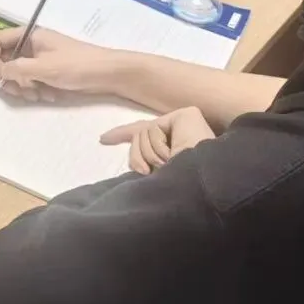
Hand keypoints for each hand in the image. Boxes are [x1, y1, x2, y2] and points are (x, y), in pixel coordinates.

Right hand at [0, 27, 116, 101]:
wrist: (107, 74)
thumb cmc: (77, 65)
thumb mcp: (44, 67)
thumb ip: (16, 69)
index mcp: (29, 35)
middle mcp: (31, 46)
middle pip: (4, 60)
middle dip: (10, 78)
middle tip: (22, 90)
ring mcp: (39, 60)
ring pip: (16, 75)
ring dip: (23, 88)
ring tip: (39, 94)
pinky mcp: (47, 74)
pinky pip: (30, 83)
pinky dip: (35, 91)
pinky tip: (49, 95)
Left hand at [100, 106, 214, 173]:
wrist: (201, 184)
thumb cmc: (182, 188)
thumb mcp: (156, 177)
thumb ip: (144, 164)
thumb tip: (134, 164)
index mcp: (173, 151)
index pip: (143, 138)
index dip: (121, 136)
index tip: (102, 139)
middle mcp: (178, 136)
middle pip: (139, 137)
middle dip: (138, 156)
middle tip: (150, 172)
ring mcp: (183, 125)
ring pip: (143, 133)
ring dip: (150, 155)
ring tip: (167, 165)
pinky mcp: (186, 115)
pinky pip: (153, 127)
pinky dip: (156, 146)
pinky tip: (171, 154)